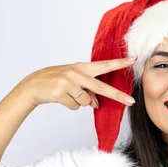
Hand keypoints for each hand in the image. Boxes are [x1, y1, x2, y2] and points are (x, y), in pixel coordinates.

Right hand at [15, 57, 137, 109]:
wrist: (33, 85)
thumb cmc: (57, 82)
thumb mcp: (74, 82)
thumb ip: (88, 90)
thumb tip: (96, 103)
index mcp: (82, 67)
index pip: (105, 65)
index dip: (120, 63)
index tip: (134, 60)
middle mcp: (76, 73)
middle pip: (101, 87)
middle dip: (117, 95)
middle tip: (131, 102)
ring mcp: (68, 82)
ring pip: (86, 102)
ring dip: (79, 103)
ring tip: (67, 94)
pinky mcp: (60, 92)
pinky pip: (75, 107)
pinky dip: (70, 106)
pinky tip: (61, 98)